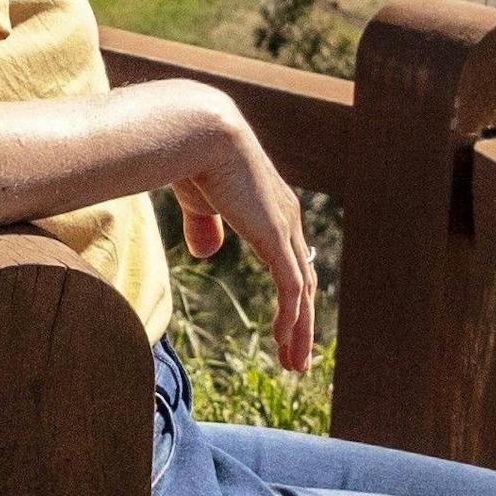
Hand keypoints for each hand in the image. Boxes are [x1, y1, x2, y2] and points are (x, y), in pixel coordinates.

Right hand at [165, 88, 322, 371]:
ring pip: (301, 290)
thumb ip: (205, 227)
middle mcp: (287, 219)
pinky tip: (284, 341)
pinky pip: (290, 286)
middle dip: (300, 322)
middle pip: (303, 281)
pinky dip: (290, 318)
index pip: (290, 260)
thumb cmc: (192, 158)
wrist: (198, 132)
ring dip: (298, 330)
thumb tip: (206, 254)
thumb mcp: (200, 202)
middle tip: (295, 357)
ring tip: (294, 364)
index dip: (290, 295)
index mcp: (272, 209)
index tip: (285, 326)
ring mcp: (285, 227)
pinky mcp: (275, 235)